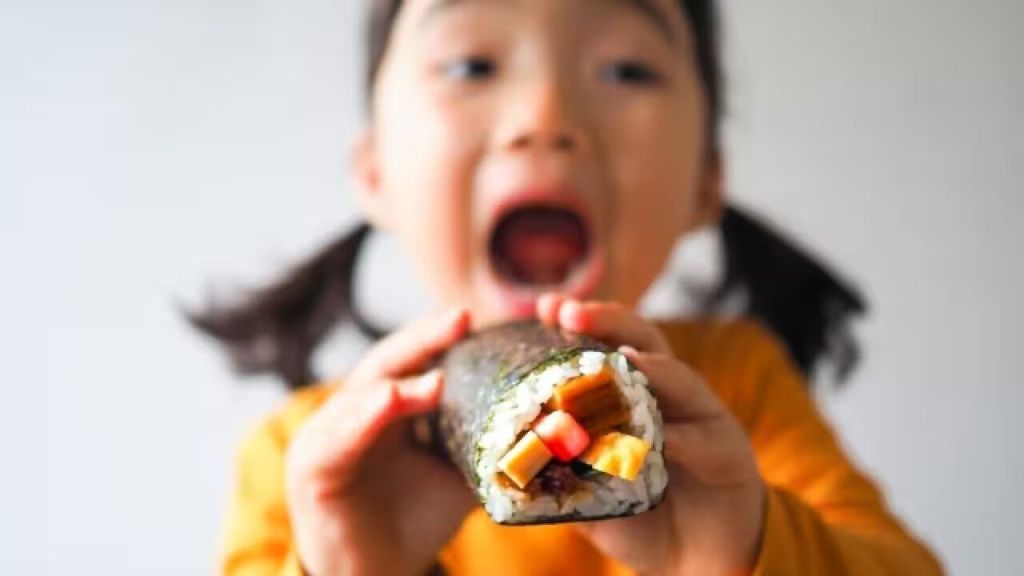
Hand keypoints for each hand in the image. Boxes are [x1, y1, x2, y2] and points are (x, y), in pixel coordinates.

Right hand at [284, 309, 475, 575]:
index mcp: (386, 406)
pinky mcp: (311, 466)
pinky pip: (338, 437)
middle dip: (425, 340)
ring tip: (437, 374)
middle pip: (389, 363)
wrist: (375, 574)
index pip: (415, 360)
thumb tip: (543, 420)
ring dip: (400, 382)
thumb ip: (483, 442)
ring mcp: (327, 434)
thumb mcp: (457, 474)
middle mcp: (354, 411)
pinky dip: (363, 417)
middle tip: (461, 319)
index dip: (442, 338)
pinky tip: (388, 400)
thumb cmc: (412, 520)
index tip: (479, 319)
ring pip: (363, 395)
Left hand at [538, 295, 765, 575]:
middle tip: (568, 312)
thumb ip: (559, 469)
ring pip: (677, 378)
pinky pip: (700, 438)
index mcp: (633, 395)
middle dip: (606, 320)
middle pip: (640, 339)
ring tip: (619, 358)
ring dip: (648, 367)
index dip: (579, 324)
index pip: (605, 347)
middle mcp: (667, 395)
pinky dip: (677, 437)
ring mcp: (700, 417)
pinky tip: (656, 438)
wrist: (696, 559)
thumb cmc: (642, 517)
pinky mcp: (727, 450)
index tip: (545, 308)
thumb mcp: (590, 490)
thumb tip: (507, 456)